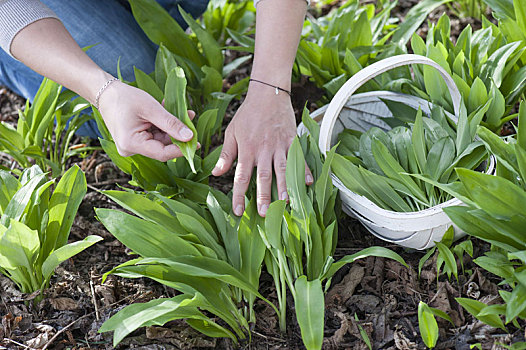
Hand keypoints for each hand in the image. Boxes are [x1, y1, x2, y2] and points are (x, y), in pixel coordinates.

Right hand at [97, 80, 195, 161]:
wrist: (106, 92)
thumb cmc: (125, 98)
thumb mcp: (151, 108)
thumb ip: (171, 123)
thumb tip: (190, 136)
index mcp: (131, 144)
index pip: (162, 153)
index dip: (180, 149)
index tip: (196, 143)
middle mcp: (131, 149)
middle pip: (162, 147)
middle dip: (178, 134)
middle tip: (192, 121)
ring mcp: (133, 146)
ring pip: (160, 140)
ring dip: (173, 128)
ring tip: (186, 113)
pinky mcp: (135, 140)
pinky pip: (154, 135)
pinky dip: (164, 126)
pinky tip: (173, 113)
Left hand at [212, 87, 312, 216]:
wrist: (268, 93)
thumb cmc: (248, 114)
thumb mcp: (232, 132)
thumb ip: (226, 154)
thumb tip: (215, 173)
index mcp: (247, 149)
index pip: (241, 177)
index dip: (239, 195)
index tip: (238, 211)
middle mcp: (263, 150)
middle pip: (264, 177)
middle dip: (264, 196)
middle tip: (265, 213)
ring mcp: (279, 145)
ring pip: (283, 169)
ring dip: (285, 187)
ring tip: (286, 203)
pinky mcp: (292, 140)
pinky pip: (299, 157)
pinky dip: (304, 170)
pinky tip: (308, 183)